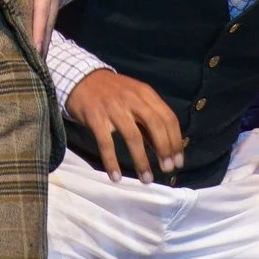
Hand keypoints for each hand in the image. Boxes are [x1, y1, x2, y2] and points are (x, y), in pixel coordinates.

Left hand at [0, 0, 59, 51]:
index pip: (41, 9)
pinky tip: (41, 30)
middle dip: (43, 41)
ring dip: (46, 33)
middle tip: (37, 64)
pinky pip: (53, 6)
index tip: (35, 50)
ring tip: (39, 54)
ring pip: (52, 14)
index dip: (37, 30)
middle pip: (49, 18)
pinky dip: (47, 21)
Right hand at [62, 68, 183, 183]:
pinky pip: (106, 143)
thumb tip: (165, 150)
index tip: (178, 162)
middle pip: (155, 124)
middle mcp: (132, 99)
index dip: (175, 141)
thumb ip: (149, 121)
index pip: (168, 117)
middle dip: (164, 149)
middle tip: (167, 170)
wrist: (81, 79)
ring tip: (146, 179)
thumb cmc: (113, 93)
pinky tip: (116, 177)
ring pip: (132, 136)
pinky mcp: (95, 117)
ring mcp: (113, 107)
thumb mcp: (135, 99)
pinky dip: (112, 161)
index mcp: (145, 93)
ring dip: (141, 161)